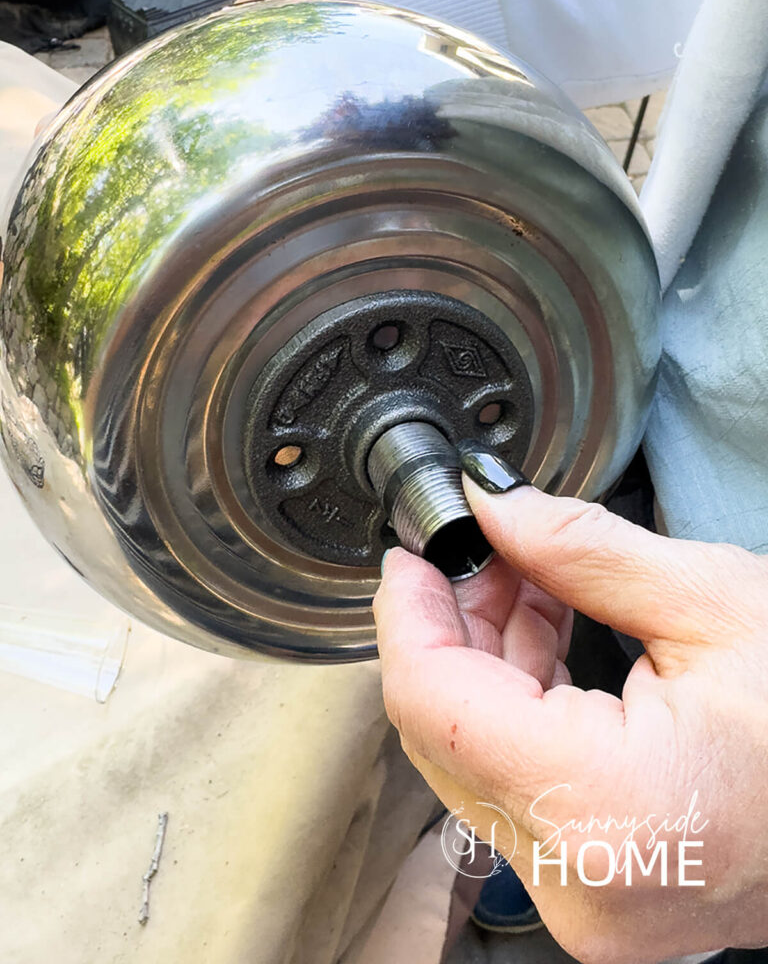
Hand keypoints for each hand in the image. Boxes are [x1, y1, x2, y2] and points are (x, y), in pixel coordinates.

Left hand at [374, 466, 767, 962]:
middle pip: (444, 733)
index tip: (412, 558)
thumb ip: (579, 549)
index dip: (407, 618)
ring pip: (473, 760)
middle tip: (475, 552)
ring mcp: (587, 903)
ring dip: (484, 660)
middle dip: (449, 628)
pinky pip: (516, 786)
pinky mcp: (597, 896)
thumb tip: (492, 504)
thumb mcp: (712, 604)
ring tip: (517, 580)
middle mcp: (580, 884)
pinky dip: (517, 707)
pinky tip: (539, 637)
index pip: (435, 705)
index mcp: (604, 809)